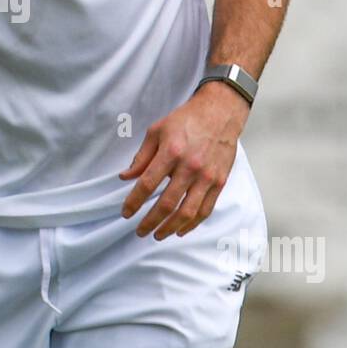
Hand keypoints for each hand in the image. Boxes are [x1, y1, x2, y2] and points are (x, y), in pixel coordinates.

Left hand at [118, 84, 250, 238]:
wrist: (220, 112)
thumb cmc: (186, 119)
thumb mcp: (157, 131)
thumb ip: (141, 156)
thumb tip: (126, 177)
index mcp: (171, 152)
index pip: (147, 184)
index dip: (133, 202)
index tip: (125, 212)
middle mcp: (190, 167)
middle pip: (167, 204)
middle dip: (150, 221)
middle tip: (139, 231)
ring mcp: (207, 177)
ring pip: (187, 212)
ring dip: (170, 228)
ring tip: (157, 235)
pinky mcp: (219, 182)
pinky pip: (205, 209)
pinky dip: (192, 224)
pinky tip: (180, 230)